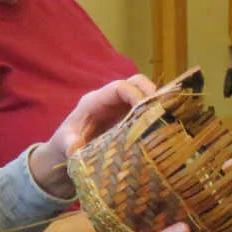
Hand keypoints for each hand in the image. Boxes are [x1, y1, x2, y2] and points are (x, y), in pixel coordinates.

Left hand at [29, 74, 157, 195]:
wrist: (66, 149)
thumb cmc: (64, 144)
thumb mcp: (64, 145)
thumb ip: (69, 144)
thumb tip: (74, 149)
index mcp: (95, 101)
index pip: (120, 87)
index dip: (136, 94)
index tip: (146, 111)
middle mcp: (110, 99)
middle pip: (136, 82)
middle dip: (151, 93)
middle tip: (162, 112)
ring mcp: (120, 106)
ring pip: (144, 93)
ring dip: (156, 103)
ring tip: (166, 119)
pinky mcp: (128, 116)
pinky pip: (145, 107)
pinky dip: (155, 113)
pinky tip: (163, 127)